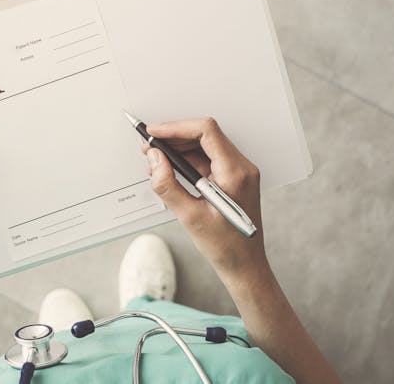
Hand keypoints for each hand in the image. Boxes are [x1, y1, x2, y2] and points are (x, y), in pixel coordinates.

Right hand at [142, 118, 266, 283]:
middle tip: (149, 146)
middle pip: (205, 135)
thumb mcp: (189, 217)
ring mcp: (238, 172)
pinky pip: (207, 160)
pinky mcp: (232, 179)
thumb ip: (168, 185)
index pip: (206, 132)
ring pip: (204, 147)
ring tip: (154, 159)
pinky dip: (187, 161)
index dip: (176, 128)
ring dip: (178, 150)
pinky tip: (169, 170)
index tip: (154, 133)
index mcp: (235, 173)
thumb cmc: (226, 246)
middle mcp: (241, 168)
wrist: (244, 265)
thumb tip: (154, 159)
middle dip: (174, 138)